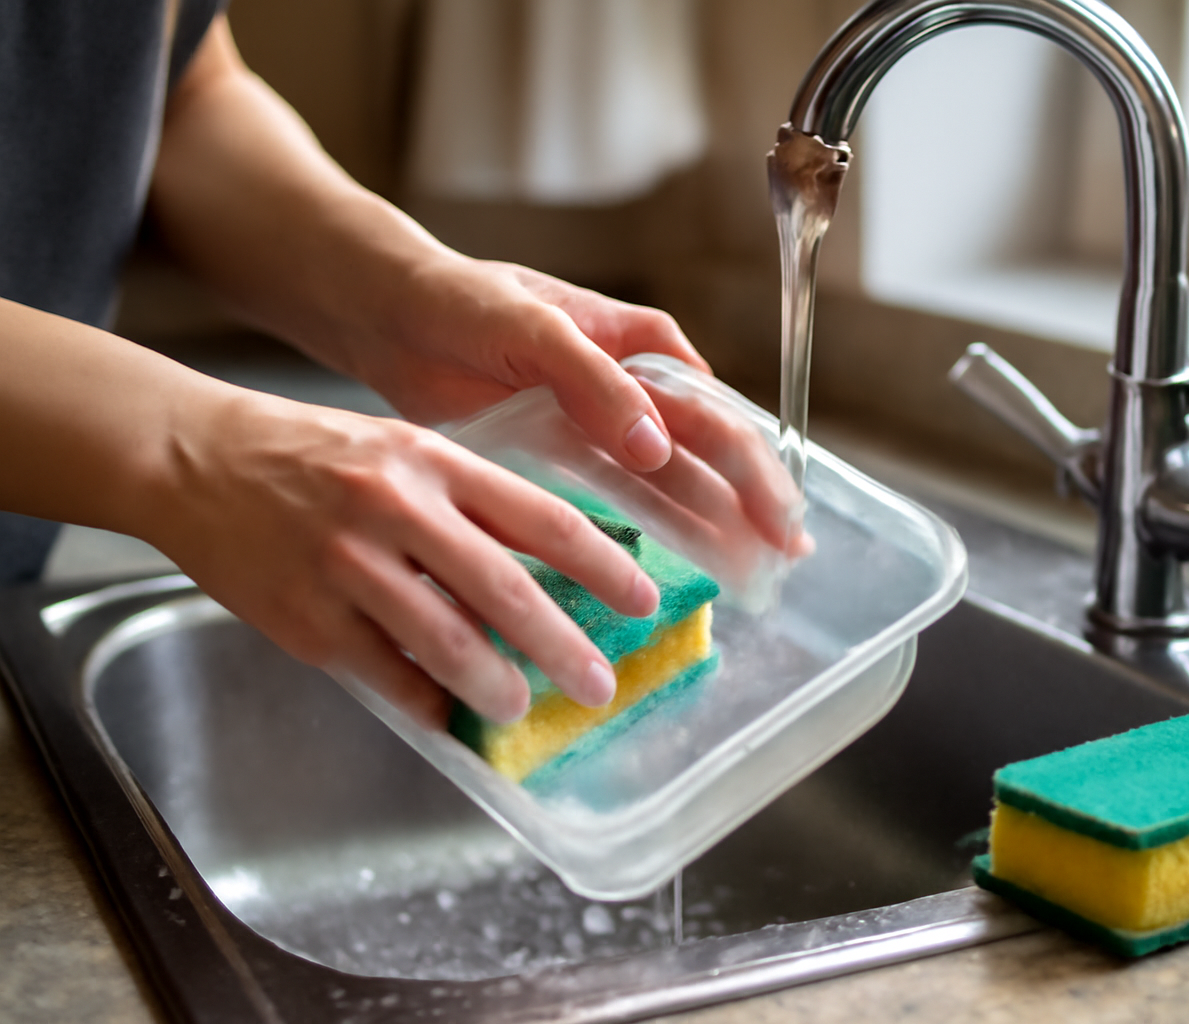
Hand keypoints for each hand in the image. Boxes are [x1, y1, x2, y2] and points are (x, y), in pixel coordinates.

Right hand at [141, 387, 661, 728]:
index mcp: (434, 462)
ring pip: (445, 642)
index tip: (642, 599)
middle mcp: (397, 509)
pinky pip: (382, 674)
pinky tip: (446, 716)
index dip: (603, 565)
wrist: (197, 457)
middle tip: (599, 683)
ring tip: (522, 706)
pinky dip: (422, 701)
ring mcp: (348, 566)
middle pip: (506, 590)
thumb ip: (470, 505)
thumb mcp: (404, 451)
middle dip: (565, 646)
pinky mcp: (306, 617)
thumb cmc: (314, 456)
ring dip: (496, 686)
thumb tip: (546, 573)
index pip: (542, 517)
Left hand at [361, 255, 809, 557]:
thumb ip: (596, 384)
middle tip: (784, 563)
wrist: (391, 314)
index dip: (756, 472)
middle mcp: (639, 388)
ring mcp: (606, 428)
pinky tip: (690, 564)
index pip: (718, 415)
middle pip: (712, 456)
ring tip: (755, 577)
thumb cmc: (465, 300)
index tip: (781, 523)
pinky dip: (662, 530)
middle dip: (752, 508)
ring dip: (717, 527)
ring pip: (678, 484)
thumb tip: (658, 447)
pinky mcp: (569, 458)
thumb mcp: (534, 329)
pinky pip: (626, 500)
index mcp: (647, 346)